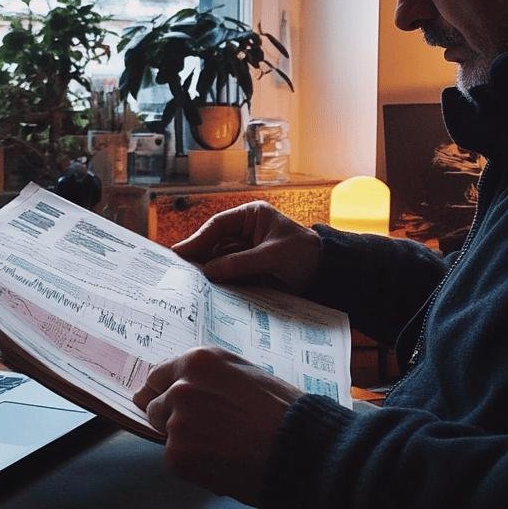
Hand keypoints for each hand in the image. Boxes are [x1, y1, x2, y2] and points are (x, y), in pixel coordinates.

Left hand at [133, 347, 304, 504]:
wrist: (297, 448)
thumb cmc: (281, 412)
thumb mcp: (244, 374)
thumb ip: (209, 378)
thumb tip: (182, 387)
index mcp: (198, 361)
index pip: (158, 375)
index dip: (162, 391)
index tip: (162, 401)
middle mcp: (181, 387)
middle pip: (155, 405)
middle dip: (172, 418)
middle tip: (203, 432)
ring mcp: (177, 421)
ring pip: (166, 434)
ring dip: (185, 442)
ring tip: (222, 447)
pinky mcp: (177, 454)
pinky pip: (176, 459)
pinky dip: (193, 465)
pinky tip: (222, 462)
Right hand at [172, 202, 321, 293]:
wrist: (328, 274)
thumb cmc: (305, 254)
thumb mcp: (272, 256)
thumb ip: (241, 263)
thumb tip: (209, 271)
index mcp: (252, 216)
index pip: (219, 225)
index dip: (198, 238)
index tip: (181, 252)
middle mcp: (246, 232)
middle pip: (215, 244)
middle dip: (200, 257)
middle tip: (179, 271)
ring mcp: (247, 252)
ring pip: (220, 261)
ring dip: (208, 272)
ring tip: (189, 284)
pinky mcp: (250, 270)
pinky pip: (230, 275)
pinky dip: (220, 283)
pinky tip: (207, 291)